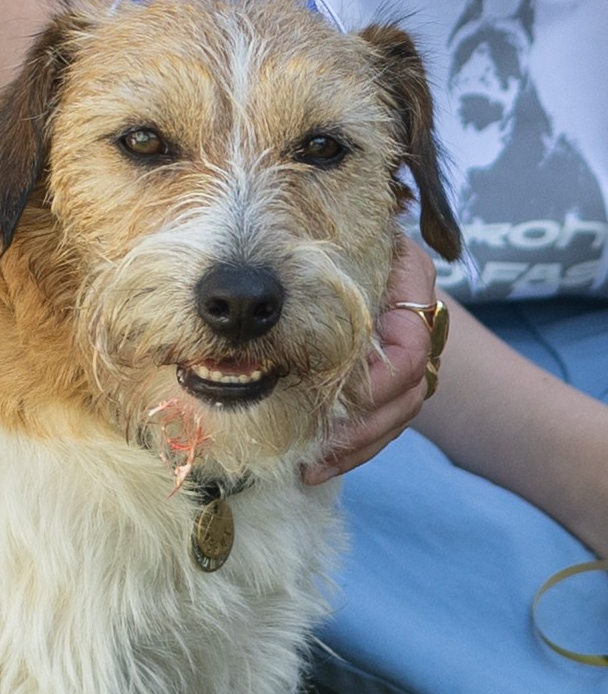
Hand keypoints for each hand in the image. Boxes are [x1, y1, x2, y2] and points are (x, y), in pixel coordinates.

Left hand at [303, 238, 439, 485]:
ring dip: (356, 445)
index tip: (339, 402)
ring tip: (313, 465)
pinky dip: (353, 446)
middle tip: (318, 449)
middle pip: (407, 392)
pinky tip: (317, 465)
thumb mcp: (342, 235)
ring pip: (398, 414)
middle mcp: (418, 323)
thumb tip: (275, 275)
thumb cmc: (336, 228)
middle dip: (362, 427)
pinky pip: (383, 422)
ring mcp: (411, 353)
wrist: (359, 240)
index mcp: (411, 284)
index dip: (377, 383)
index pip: (408, 349)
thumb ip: (329, 252)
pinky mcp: (392, 379)